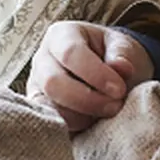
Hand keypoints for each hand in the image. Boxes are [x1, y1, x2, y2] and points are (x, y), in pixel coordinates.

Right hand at [29, 21, 153, 133]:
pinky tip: (92, 121)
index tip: (119, 89)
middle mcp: (42, 58)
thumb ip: (121, 55)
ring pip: (49, 106)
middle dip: (87, 99)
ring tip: (107, 112)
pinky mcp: (39, 108)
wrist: (107, 72)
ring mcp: (37, 85)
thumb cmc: (112, 55)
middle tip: (115, 106)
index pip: (71, 53)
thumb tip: (121, 67)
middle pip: (53, 82)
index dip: (96, 74)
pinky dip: (73, 125)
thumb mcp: (122, 46)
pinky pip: (49, 122)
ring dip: (82, 115)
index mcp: (61, 35)